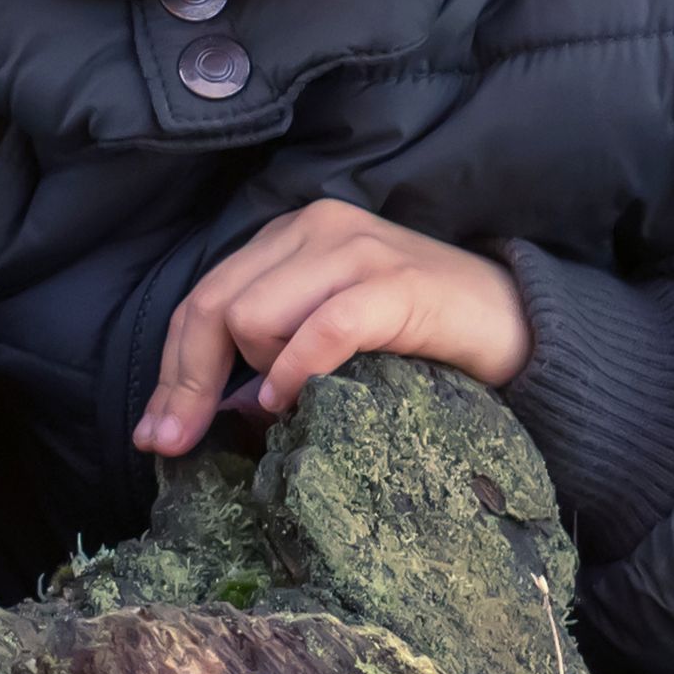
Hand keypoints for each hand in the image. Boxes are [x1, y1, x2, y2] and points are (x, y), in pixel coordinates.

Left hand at [135, 199, 534, 456]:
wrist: (519, 323)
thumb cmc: (420, 335)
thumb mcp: (330, 328)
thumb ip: (270, 345)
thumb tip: (201, 409)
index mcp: (294, 234)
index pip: (205, 298)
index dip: (172, 370)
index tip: (155, 435)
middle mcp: (317, 227)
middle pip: (213, 308)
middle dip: (185, 384)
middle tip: (174, 446)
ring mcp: (357, 250)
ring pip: (252, 318)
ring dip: (258, 374)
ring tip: (297, 398)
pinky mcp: (395, 285)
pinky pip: (319, 332)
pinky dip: (297, 372)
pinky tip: (295, 402)